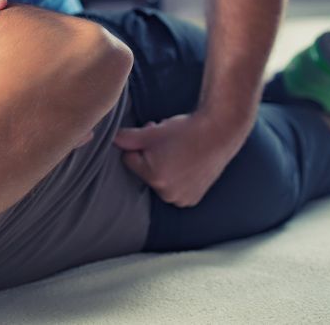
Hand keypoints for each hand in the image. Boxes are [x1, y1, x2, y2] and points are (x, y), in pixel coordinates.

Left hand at [112, 113, 242, 207]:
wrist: (220, 132)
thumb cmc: (184, 130)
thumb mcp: (151, 132)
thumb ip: (125, 138)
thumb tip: (109, 140)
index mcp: (155, 178)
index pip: (130, 160)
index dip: (140, 145)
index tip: (155, 135)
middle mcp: (168, 194)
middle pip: (144, 171)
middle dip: (150, 155)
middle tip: (167, 141)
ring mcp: (182, 199)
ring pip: (158, 179)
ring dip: (162, 165)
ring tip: (178, 150)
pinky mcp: (192, 199)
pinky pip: (173, 188)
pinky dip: (176, 176)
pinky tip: (187, 162)